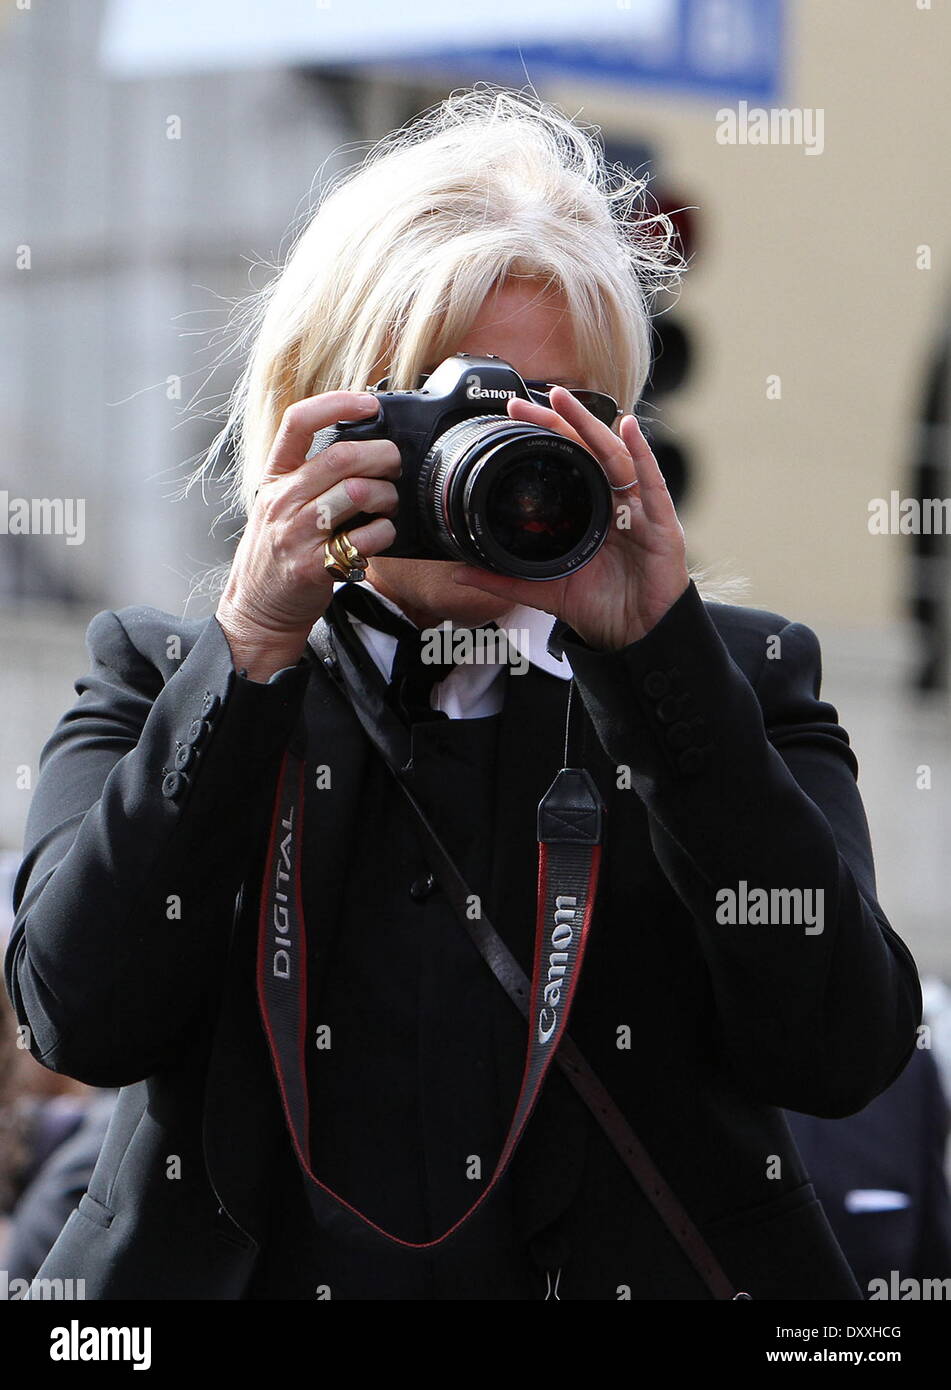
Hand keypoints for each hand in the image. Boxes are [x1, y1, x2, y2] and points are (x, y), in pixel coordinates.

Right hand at [215, 391, 399, 679]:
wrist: (259, 610)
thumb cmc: (279, 553)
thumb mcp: (279, 504)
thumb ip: (310, 475)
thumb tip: (362, 446)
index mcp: (273, 478)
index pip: (298, 421)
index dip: (336, 403)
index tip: (368, 402)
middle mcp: (281, 501)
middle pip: (341, 457)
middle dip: (381, 455)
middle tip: (395, 464)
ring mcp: (295, 534)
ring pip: (356, 493)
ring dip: (386, 496)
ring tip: (389, 503)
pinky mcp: (313, 566)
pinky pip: (363, 539)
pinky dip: (384, 534)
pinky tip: (382, 535)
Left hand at [450, 386, 688, 650]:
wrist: (637, 639)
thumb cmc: (601, 609)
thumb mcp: (544, 590)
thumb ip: (504, 579)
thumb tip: (458, 570)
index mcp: (591, 512)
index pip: (566, 463)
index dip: (544, 437)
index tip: (513, 415)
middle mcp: (616, 503)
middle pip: (589, 451)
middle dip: (562, 421)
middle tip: (531, 396)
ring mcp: (640, 511)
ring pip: (616, 457)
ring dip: (592, 426)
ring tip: (567, 400)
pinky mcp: (663, 526)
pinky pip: (652, 484)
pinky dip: (642, 454)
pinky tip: (629, 428)